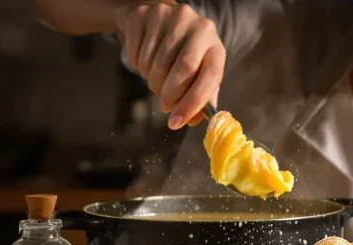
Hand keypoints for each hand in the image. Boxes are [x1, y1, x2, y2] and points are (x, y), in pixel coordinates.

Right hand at [114, 2, 224, 128]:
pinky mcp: (145, 15)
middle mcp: (197, 26)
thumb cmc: (184, 53)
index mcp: (215, 45)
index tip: (177, 122)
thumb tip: (191, 120)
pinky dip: (138, 66)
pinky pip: (137, 53)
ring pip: (156, 64)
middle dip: (170, 95)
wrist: (160, 19)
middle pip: (182, 70)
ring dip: (152, 82)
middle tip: (165, 104)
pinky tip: (146, 61)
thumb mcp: (200, 70)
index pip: (210, 77)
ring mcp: (171, 17)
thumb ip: (202, 95)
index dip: (193, 103)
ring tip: (156, 78)